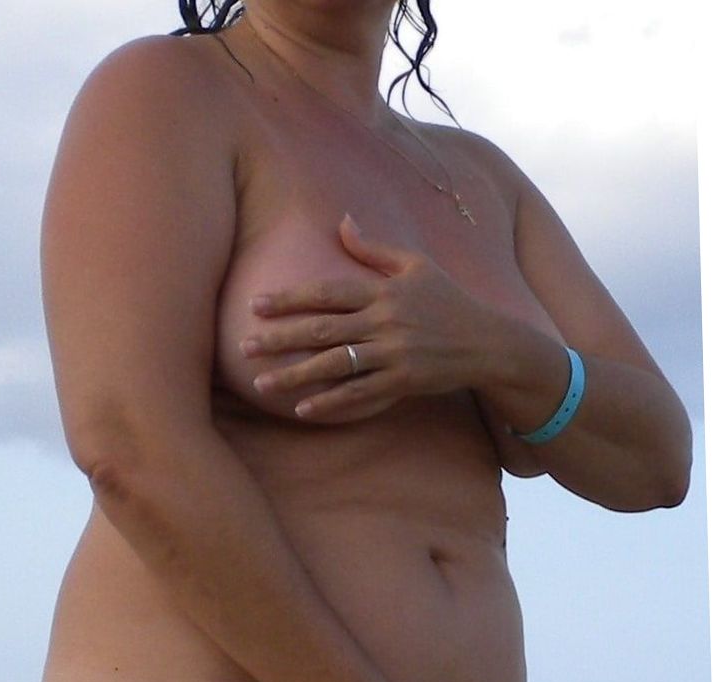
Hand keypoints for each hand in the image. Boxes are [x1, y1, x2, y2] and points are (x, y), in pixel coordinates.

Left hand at [241, 212, 502, 423]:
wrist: (487, 341)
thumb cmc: (449, 301)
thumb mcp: (416, 265)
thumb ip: (375, 249)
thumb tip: (343, 221)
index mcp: (383, 290)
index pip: (327, 292)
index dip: (290, 299)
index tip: (256, 306)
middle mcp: (385, 321)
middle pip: (323, 330)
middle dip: (280, 339)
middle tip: (244, 347)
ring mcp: (394, 354)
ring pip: (335, 366)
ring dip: (295, 376)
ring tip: (262, 385)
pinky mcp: (403, 382)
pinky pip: (359, 395)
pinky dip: (330, 403)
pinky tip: (302, 410)